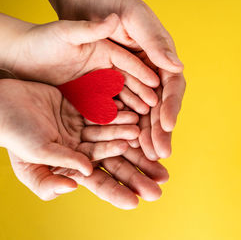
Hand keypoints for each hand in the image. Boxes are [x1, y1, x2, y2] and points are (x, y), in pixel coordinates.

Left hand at [0, 13, 158, 113]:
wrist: (23, 56)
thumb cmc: (45, 38)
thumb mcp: (68, 32)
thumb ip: (92, 28)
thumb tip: (114, 18)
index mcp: (107, 50)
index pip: (130, 62)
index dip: (142, 72)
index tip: (156, 83)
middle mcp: (107, 67)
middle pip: (129, 82)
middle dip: (142, 94)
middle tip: (155, 107)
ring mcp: (98, 83)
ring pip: (119, 96)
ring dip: (131, 107)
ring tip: (143, 118)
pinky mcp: (87, 96)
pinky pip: (103, 106)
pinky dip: (113, 114)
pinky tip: (122, 124)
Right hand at [0, 78, 137, 194]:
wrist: (6, 101)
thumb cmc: (15, 133)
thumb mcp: (33, 158)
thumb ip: (57, 171)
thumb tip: (81, 182)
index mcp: (73, 166)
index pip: (100, 182)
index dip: (118, 191)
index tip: (138, 201)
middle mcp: (83, 148)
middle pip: (116, 161)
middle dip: (138, 170)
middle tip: (162, 179)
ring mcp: (85, 128)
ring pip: (114, 134)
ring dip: (131, 137)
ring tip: (146, 140)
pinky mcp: (86, 108)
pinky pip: (107, 112)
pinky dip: (120, 114)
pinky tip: (137, 116)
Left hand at [35, 0, 185, 158]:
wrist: (84, 2)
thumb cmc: (112, 4)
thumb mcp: (135, 18)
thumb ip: (154, 42)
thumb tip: (177, 66)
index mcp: (161, 56)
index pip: (171, 85)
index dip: (171, 106)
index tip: (167, 125)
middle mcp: (152, 71)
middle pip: (161, 105)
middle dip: (161, 129)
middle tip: (160, 153)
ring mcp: (135, 81)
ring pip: (145, 113)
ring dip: (148, 135)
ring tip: (148, 157)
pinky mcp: (117, 87)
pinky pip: (126, 111)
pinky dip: (128, 128)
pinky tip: (129, 146)